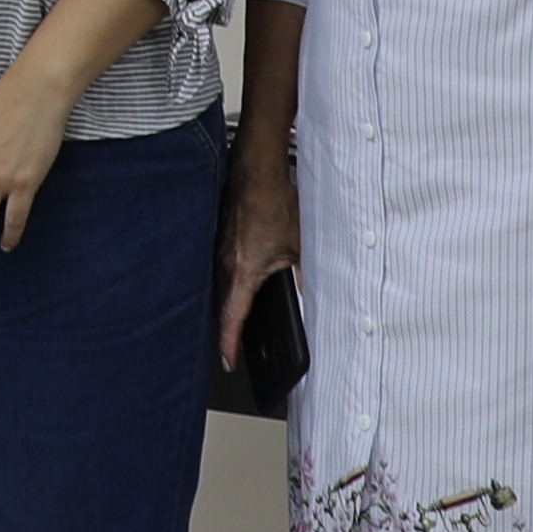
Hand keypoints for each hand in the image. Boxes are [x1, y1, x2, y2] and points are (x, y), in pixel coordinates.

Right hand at [213, 161, 304, 368]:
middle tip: (232, 345)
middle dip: (227, 327)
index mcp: (244, 271)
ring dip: (227, 302)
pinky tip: (239, 277)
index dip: (230, 342)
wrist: (256, 172)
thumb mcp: (299, 245)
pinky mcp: (221, 237)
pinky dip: (228, 280)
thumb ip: (303, 274)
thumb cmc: (273, 203)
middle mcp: (226, 263)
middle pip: (222, 305)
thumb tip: (311, 292)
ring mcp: (220, 249)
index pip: (232, 316)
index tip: (228, 359)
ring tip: (235, 317)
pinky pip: (221, 267)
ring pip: (220, 286)